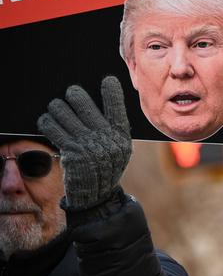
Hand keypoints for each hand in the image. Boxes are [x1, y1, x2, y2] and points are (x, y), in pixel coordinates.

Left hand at [37, 76, 131, 209]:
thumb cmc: (106, 167)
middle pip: (84, 104)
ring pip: (64, 112)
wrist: (96, 195)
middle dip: (74, 95)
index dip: (112, 92)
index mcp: (121, 137)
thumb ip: (113, 129)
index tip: (107, 81)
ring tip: (56, 107)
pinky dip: (47, 122)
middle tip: (70, 94)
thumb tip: (98, 104)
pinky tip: (47, 120)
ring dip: (57, 107)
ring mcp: (88, 145)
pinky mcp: (71, 151)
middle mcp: (106, 139)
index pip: (117, 108)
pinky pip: (53, 127)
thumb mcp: (120, 150)